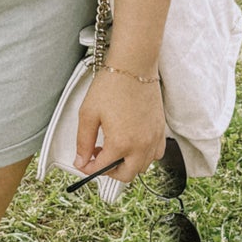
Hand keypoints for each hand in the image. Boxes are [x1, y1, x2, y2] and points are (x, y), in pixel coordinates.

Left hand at [74, 69, 165, 187]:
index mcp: (121, 143)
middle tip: (98, 159)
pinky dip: (144, 156)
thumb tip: (81, 160)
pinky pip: (156, 155)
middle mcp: (141, 144)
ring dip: (127, 165)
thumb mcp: (88, 114)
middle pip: (126, 175)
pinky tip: (132, 145)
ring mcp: (153, 138)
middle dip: (109, 172)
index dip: (88, 168)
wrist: (134, 65)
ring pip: (142, 168)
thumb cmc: (113, 84)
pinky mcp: (160, 130)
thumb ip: (83, 141)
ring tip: (114, 150)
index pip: (102, 168)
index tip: (83, 163)